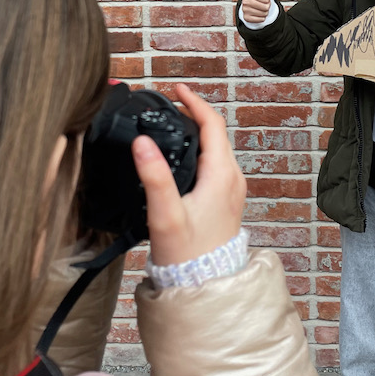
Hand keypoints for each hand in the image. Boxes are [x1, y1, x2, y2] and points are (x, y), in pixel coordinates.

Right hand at [134, 83, 245, 266]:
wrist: (204, 286)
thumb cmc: (186, 255)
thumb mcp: (165, 214)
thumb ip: (154, 177)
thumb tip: (141, 143)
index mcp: (221, 175)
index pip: (212, 124)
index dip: (194, 102)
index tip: (177, 89)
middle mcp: (233, 179)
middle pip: (217, 134)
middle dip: (195, 114)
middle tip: (170, 103)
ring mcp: (232, 190)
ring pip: (218, 149)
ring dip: (198, 132)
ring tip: (173, 124)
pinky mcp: (226, 201)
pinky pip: (217, 165)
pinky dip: (201, 151)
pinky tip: (182, 157)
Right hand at [239, 0, 271, 23]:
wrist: (253, 3)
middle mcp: (245, 1)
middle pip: (266, 7)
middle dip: (267, 5)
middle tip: (262, 1)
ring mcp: (245, 10)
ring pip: (264, 14)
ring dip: (264, 11)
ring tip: (259, 6)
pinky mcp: (246, 18)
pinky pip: (261, 20)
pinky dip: (261, 17)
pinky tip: (257, 12)